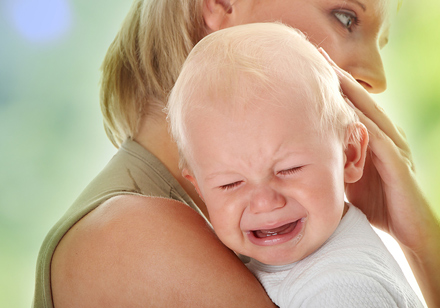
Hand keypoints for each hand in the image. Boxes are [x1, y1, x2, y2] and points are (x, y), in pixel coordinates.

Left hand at [319, 48, 437, 252]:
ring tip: (329, 72)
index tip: (314, 67)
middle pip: (361, 100)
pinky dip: (361, 123)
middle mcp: (387, 136)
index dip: (336, 85)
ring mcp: (395, 148)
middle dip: (340, 78)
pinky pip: (376, 139)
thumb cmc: (379, 204)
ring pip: (370, 113)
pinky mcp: (397, 164)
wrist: (410, 230)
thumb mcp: (351, 177)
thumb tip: (308, 155)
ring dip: (350, 92)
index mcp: (376, 138)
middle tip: (319, 55)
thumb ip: (337, 161)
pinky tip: (345, 110)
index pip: (354, 105)